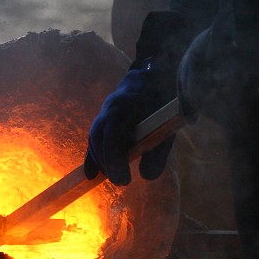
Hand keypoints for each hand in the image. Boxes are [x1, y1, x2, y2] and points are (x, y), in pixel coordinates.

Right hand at [84, 61, 175, 185]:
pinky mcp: (103, 119)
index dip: (114, 159)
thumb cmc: (162, 103)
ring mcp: (103, 112)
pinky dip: (92, 157)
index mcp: (126, 104)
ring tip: (114, 176)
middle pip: (99, 138)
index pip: (112, 134)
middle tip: (121, 181)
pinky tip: (91, 175)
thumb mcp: (168, 125)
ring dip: (101, 160)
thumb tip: (147, 176)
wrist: (153, 78)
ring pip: (94, 139)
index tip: (124, 180)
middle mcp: (110, 107)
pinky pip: (93, 139)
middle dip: (107, 163)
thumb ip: (159, 151)